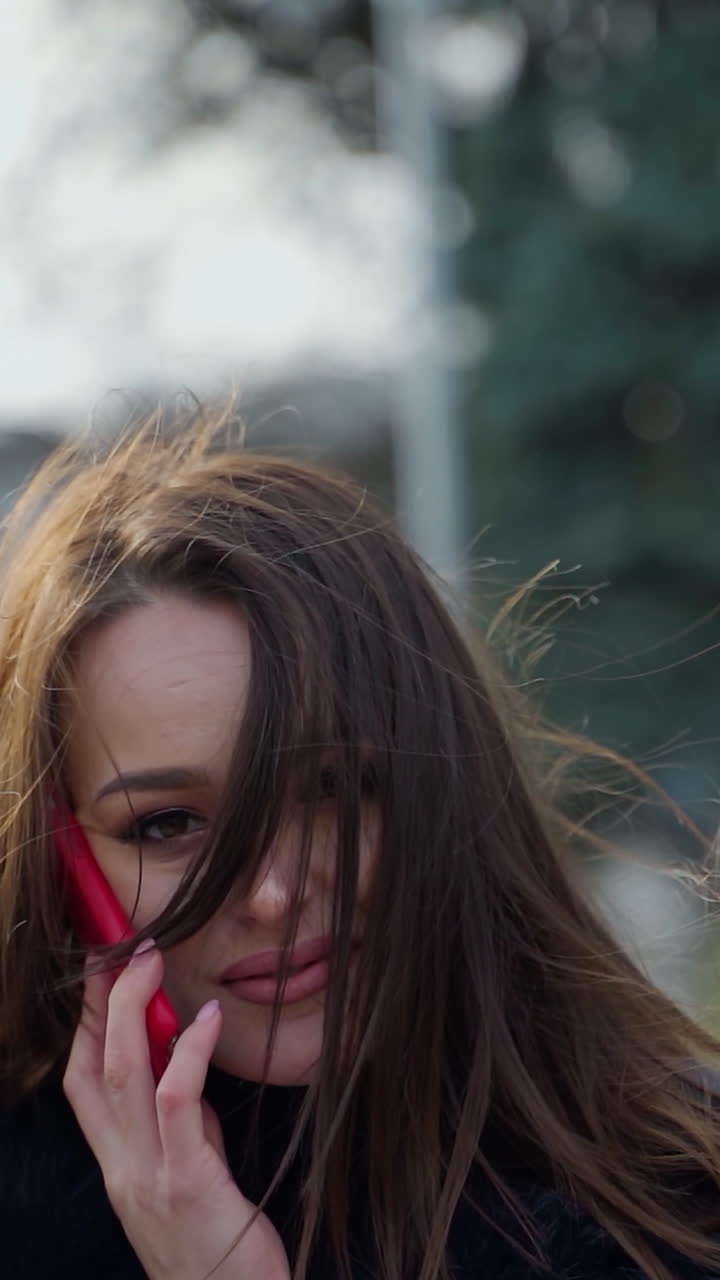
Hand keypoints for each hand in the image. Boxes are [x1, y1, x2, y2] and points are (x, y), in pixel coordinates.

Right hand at [63, 943, 291, 1279]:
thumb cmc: (220, 1246)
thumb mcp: (191, 1175)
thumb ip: (182, 1125)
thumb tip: (184, 1064)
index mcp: (119, 1166)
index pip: (83, 1082)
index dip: (85, 1021)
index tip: (101, 968)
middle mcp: (123, 1170)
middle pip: (93, 1069)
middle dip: (104, 1000)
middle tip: (126, 947)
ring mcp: (150, 1178)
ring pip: (123, 1077)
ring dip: (133, 1010)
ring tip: (151, 960)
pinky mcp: (189, 1185)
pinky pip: (178, 1103)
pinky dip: (189, 1053)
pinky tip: (205, 1018)